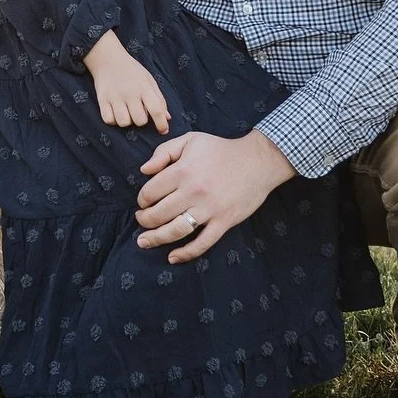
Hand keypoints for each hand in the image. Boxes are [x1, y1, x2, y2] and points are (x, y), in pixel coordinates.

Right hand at [84, 31, 170, 132]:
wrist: (108, 58)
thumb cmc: (132, 71)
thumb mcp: (149, 80)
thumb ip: (159, 99)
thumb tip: (167, 118)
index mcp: (144, 87)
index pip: (156, 109)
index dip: (161, 123)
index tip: (163, 130)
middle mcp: (130, 92)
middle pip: (140, 120)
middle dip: (141, 120)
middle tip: (137, 110)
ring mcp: (115, 96)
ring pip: (124, 123)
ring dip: (127, 121)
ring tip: (126, 111)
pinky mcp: (102, 100)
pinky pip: (109, 120)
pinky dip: (113, 120)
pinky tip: (115, 112)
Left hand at [135, 130, 293, 261]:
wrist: (257, 161)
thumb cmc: (221, 149)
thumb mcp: (190, 140)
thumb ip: (164, 152)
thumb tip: (144, 170)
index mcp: (183, 171)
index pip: (151, 192)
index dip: (142, 199)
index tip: (143, 202)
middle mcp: (193, 192)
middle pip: (159, 214)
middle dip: (145, 220)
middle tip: (141, 220)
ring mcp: (209, 209)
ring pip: (176, 231)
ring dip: (156, 238)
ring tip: (144, 241)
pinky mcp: (224, 221)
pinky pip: (202, 243)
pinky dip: (186, 253)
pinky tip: (173, 257)